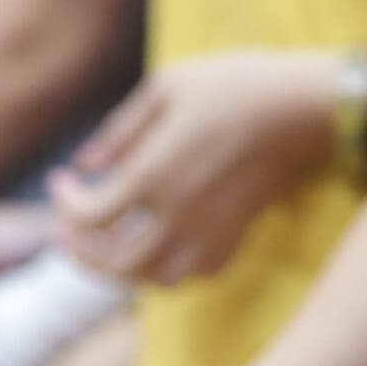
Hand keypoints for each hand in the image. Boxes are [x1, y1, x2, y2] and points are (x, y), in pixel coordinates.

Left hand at [51, 51, 338, 285]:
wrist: (305, 107)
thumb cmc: (235, 85)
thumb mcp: (167, 87)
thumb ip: (119, 130)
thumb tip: (85, 165)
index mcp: (155, 175)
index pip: (89, 217)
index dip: (64, 204)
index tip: (61, 180)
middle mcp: (179, 215)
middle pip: (114, 265)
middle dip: (81, 254)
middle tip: (67, 233)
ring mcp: (211, 232)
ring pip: (154, 280)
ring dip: (122, 270)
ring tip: (108, 244)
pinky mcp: (236, 237)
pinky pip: (193, 274)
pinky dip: (166, 269)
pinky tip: (159, 242)